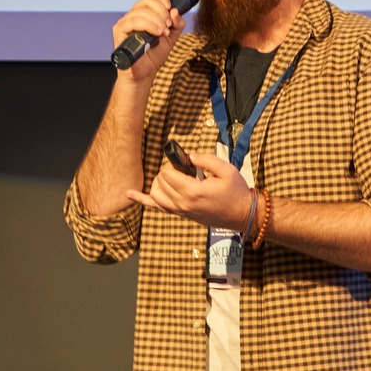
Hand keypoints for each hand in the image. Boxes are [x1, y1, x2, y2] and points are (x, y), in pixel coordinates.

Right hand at [110, 0, 185, 86]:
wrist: (144, 74)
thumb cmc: (154, 56)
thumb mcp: (172, 38)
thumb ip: (177, 24)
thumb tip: (175, 11)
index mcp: (145, 13)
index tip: (170, 6)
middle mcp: (133, 15)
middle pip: (146, 0)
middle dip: (161, 11)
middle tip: (168, 25)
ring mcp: (125, 22)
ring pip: (140, 11)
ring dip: (157, 20)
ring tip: (164, 33)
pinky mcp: (119, 31)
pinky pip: (133, 22)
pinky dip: (148, 25)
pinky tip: (157, 34)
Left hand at [129, 152, 252, 231]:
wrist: (241, 214)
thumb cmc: (235, 192)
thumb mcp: (226, 170)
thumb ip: (206, 159)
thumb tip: (189, 156)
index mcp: (193, 192)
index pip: (168, 174)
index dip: (173, 165)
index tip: (186, 164)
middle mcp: (183, 204)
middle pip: (160, 182)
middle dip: (168, 172)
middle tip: (185, 170)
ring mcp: (180, 211)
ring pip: (155, 194)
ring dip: (159, 182)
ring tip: (173, 178)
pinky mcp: (181, 214)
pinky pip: (156, 207)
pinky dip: (141, 200)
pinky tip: (129, 194)